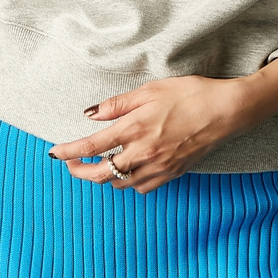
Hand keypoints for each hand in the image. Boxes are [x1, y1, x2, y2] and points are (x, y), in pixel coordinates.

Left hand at [48, 75, 253, 194]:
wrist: (225, 111)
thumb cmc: (190, 93)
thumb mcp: (151, 90)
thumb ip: (118, 104)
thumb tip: (91, 114)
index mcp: (135, 128)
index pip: (91, 146)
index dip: (67, 152)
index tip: (52, 153)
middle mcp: (143, 153)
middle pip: (100, 174)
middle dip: (80, 171)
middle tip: (71, 164)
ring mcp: (158, 167)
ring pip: (120, 184)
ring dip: (104, 176)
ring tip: (99, 163)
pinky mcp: (172, 174)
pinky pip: (141, 187)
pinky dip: (129, 182)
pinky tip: (129, 169)